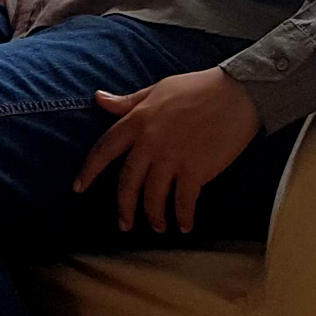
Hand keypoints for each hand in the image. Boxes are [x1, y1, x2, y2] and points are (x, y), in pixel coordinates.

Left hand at [74, 67, 261, 233]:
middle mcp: (149, 141)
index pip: (104, 149)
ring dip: (154, 216)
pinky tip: (184, 225)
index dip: (89, 170)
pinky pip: (183, 201)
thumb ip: (127, 102)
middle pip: (127, 182)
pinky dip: (182, 216)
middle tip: (125, 225)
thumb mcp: (156, 90)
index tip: (78, 188)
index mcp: (137, 120)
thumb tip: (98, 99)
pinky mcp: (196, 169)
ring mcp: (172, 157)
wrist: (236, 94)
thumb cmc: (197, 88)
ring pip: (153, 196)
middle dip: (124, 208)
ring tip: (158, 227)